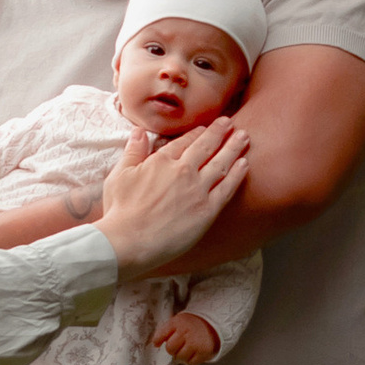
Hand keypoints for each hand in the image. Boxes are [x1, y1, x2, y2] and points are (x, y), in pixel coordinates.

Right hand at [97, 119, 250, 273]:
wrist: (129, 241)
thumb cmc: (120, 210)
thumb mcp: (120, 175)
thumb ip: (133, 151)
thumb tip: (139, 131)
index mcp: (162, 161)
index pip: (184, 142)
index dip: (197, 133)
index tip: (206, 128)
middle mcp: (183, 171)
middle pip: (206, 147)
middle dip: (220, 132)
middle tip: (230, 123)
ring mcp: (197, 190)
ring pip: (221, 163)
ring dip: (234, 148)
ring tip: (244, 137)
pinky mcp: (207, 211)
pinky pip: (227, 188)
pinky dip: (237, 174)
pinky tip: (244, 164)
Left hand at [154, 310, 220, 364]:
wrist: (213, 324)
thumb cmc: (191, 324)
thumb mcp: (178, 321)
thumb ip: (166, 330)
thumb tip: (155, 343)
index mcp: (177, 322)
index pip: (161, 334)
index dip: (158, 340)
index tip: (157, 343)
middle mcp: (186, 332)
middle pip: (170, 348)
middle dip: (172, 349)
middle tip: (178, 345)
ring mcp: (195, 342)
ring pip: (180, 357)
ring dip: (182, 355)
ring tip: (188, 348)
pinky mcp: (204, 351)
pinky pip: (191, 362)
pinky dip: (191, 360)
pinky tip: (194, 352)